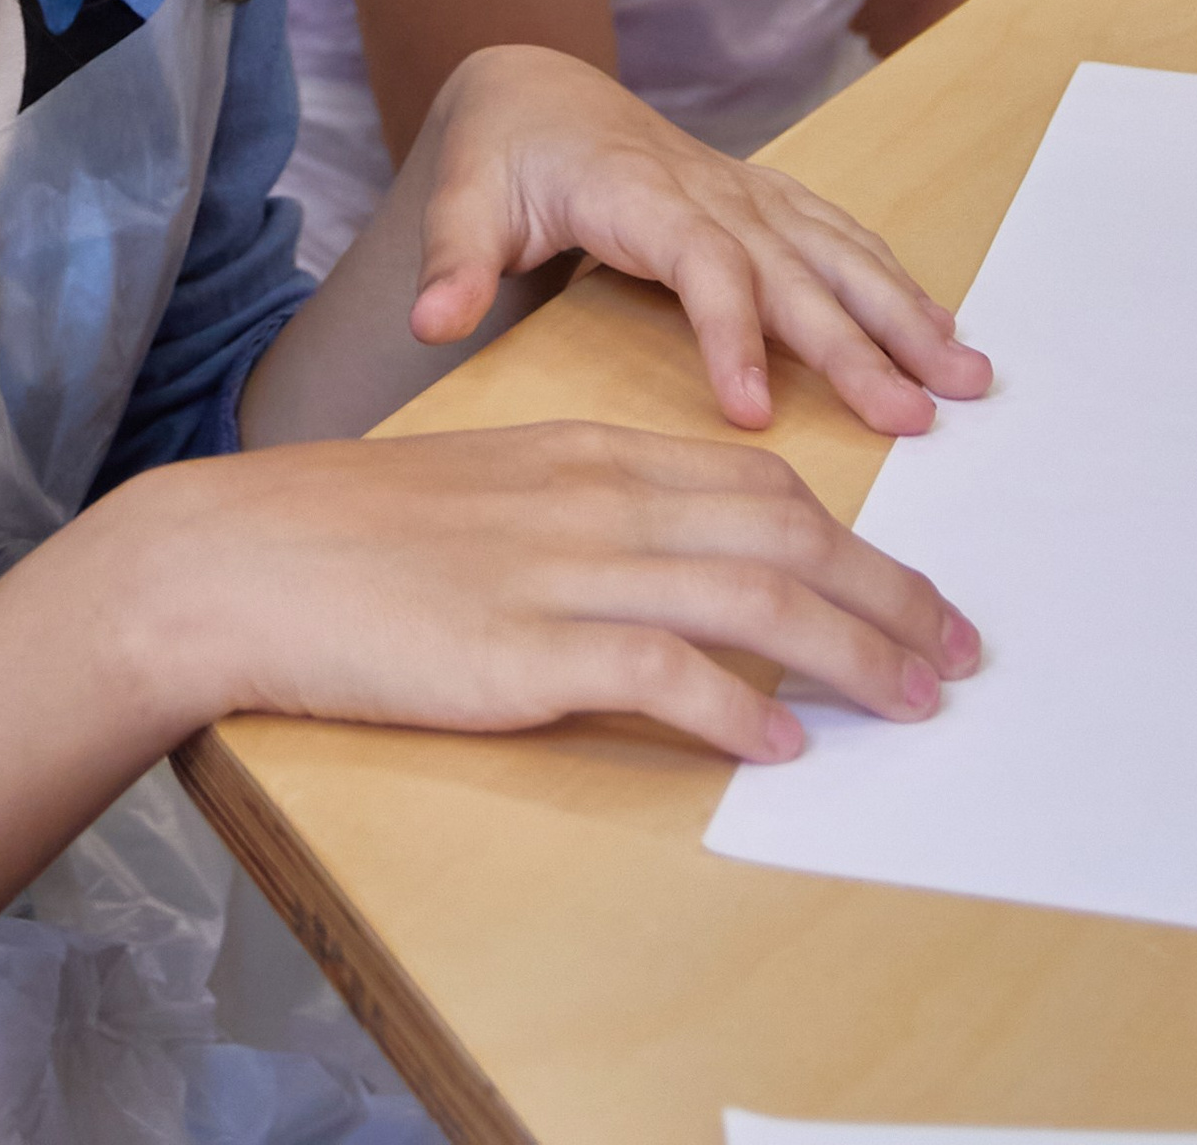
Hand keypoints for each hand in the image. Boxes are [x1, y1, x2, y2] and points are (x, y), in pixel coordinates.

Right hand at [136, 419, 979, 764]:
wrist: (237, 555)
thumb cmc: (346, 535)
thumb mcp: (483, 495)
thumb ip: (575, 519)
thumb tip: (657, 576)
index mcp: (582, 453)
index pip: (754, 482)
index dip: (851, 538)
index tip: (912, 589)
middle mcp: (589, 498)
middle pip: (781, 534)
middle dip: (886, 592)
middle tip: (959, 649)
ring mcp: (558, 571)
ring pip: (748, 596)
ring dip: (850, 650)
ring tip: (915, 697)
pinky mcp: (520, 648)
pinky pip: (661, 671)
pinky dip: (737, 707)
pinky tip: (782, 744)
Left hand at [411, 45, 993, 434]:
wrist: (538, 89)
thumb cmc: (503, 154)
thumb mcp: (461, 196)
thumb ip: (452, 259)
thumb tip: (429, 321)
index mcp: (639, 194)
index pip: (702, 265)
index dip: (732, 334)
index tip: (755, 412)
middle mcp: (710, 190)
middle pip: (794, 272)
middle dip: (858, 345)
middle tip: (913, 416)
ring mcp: (746, 194)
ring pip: (838, 253)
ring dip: (906, 315)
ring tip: (967, 380)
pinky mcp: (765, 202)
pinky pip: (842, 239)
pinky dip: (898, 283)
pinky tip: (944, 333)